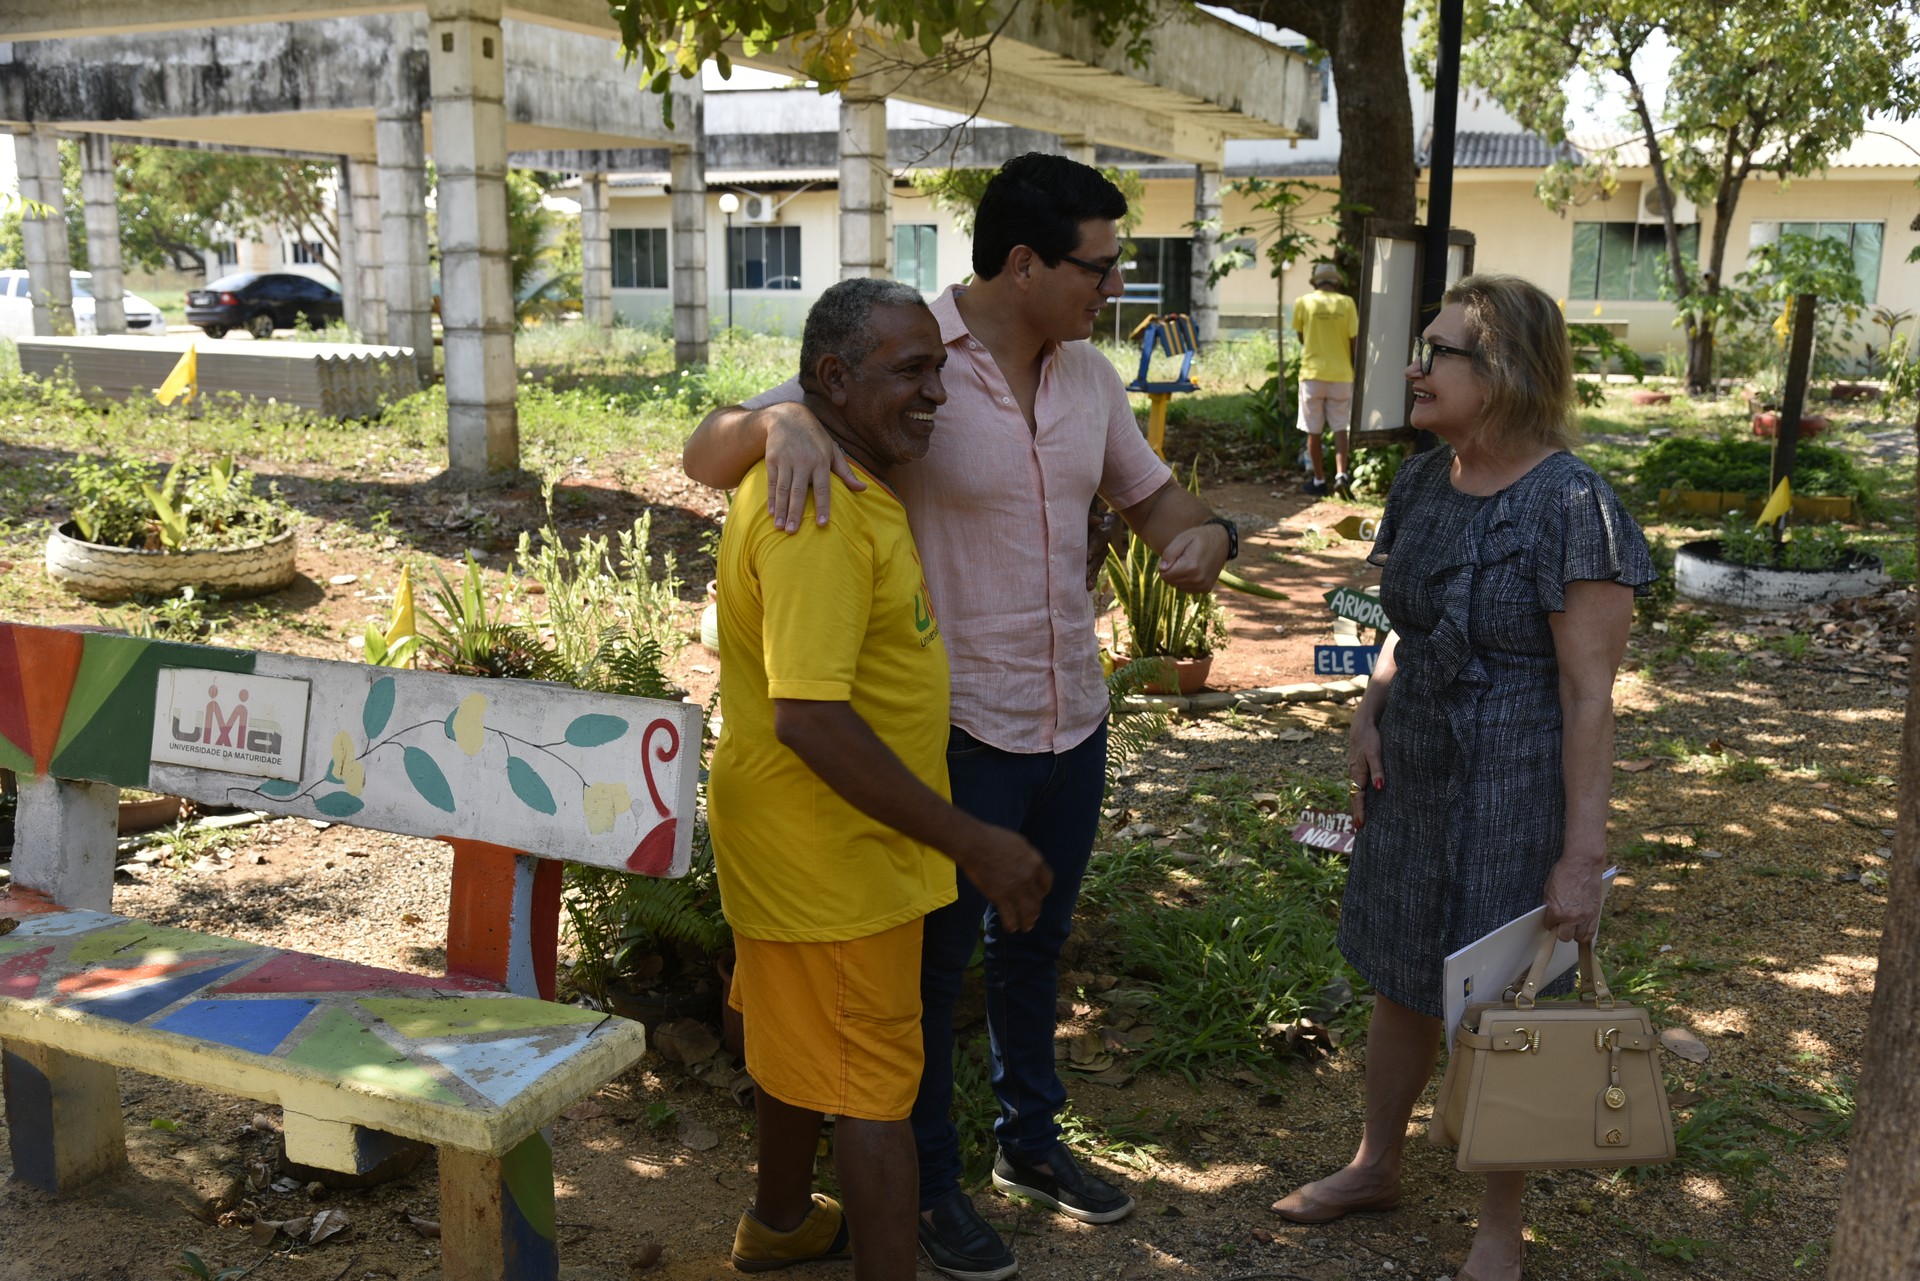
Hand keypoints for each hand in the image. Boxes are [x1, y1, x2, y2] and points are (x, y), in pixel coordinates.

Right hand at [764, 404, 862, 530]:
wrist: (788, 417)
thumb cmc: (815, 438)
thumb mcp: (833, 450)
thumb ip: (846, 472)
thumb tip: (863, 489)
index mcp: (821, 461)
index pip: (823, 488)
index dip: (823, 506)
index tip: (822, 523)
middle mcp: (803, 462)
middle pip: (799, 491)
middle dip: (796, 512)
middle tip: (793, 532)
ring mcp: (786, 460)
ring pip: (783, 489)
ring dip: (781, 509)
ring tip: (780, 527)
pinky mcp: (772, 459)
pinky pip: (771, 483)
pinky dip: (771, 499)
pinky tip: (771, 512)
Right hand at [955, 824, 1053, 932]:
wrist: (974, 844)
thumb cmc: (993, 838)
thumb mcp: (1018, 843)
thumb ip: (1026, 858)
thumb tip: (1028, 866)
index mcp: (1035, 861)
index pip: (1047, 882)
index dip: (1043, 891)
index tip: (1040, 895)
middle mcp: (1029, 877)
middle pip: (1038, 899)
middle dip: (1036, 909)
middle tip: (1033, 915)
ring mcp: (1015, 889)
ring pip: (1028, 912)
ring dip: (1028, 922)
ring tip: (1026, 927)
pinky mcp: (1000, 897)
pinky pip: (1010, 916)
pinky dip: (1012, 924)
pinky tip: (1011, 928)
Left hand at [1086, 506, 1123, 591]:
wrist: (1086, 523)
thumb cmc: (1083, 518)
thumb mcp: (1085, 515)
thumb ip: (1089, 517)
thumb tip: (1096, 520)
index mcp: (1104, 530)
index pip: (1101, 538)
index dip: (1095, 547)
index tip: (1087, 556)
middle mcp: (1105, 543)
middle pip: (1100, 555)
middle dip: (1092, 565)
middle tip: (1084, 573)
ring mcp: (1102, 554)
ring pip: (1098, 564)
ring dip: (1092, 574)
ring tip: (1086, 583)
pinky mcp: (1097, 562)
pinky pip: (1097, 571)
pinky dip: (1093, 579)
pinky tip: (1089, 588)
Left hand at [1155, 521, 1229, 591]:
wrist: (1222, 541)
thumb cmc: (1199, 537)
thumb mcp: (1182, 538)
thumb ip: (1169, 553)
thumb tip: (1162, 568)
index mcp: (1190, 567)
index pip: (1164, 575)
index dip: (1166, 565)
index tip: (1175, 556)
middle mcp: (1197, 579)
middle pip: (1171, 582)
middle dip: (1173, 570)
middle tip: (1184, 558)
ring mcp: (1203, 586)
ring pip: (1178, 586)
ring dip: (1180, 576)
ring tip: (1190, 563)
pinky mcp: (1206, 589)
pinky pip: (1187, 589)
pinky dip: (1187, 580)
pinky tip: (1195, 570)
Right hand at [1345, 712, 1383, 827]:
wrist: (1362, 723)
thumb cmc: (1370, 737)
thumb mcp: (1375, 753)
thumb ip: (1378, 771)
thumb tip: (1380, 788)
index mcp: (1357, 773)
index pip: (1357, 798)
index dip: (1359, 812)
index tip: (1360, 827)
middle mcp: (1354, 773)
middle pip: (1355, 797)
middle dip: (1356, 813)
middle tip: (1358, 830)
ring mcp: (1355, 770)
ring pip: (1356, 791)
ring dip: (1358, 805)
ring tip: (1360, 818)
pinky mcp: (1359, 765)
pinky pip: (1358, 784)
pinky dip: (1360, 794)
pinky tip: (1364, 797)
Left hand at [1542, 858, 1604, 942]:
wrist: (1583, 863)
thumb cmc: (1565, 872)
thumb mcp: (1549, 888)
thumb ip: (1550, 904)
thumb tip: (1550, 913)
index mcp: (1556, 911)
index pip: (1549, 926)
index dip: (1550, 922)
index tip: (1551, 920)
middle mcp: (1571, 917)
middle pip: (1564, 937)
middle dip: (1561, 931)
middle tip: (1561, 924)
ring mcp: (1585, 917)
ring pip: (1579, 937)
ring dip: (1574, 933)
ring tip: (1572, 927)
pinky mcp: (1595, 914)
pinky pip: (1591, 933)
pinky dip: (1585, 933)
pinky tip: (1582, 928)